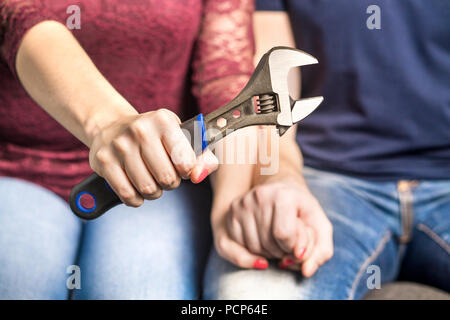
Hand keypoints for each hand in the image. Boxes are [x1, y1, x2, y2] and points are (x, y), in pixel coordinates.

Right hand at [89, 108, 217, 205]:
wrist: (111, 126)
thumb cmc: (154, 136)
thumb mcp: (179, 137)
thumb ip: (201, 156)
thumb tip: (199, 176)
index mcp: (163, 120)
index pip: (185, 161)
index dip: (188, 171)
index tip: (182, 167)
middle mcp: (140, 130)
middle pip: (167, 177)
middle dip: (171, 183)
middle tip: (166, 175)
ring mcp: (120, 146)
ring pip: (148, 189)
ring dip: (154, 192)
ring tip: (152, 181)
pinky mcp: (103, 161)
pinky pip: (127, 195)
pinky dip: (136, 199)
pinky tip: (137, 189)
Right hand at [213, 178, 332, 276]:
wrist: (282, 190)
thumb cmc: (302, 211)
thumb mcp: (320, 227)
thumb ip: (321, 251)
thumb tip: (306, 271)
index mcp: (283, 194)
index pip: (284, 234)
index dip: (293, 247)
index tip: (298, 244)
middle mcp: (259, 195)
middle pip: (268, 243)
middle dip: (282, 252)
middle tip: (288, 243)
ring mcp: (243, 203)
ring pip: (253, 247)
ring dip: (268, 253)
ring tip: (277, 241)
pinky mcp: (232, 211)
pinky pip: (239, 245)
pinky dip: (253, 251)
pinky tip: (264, 240)